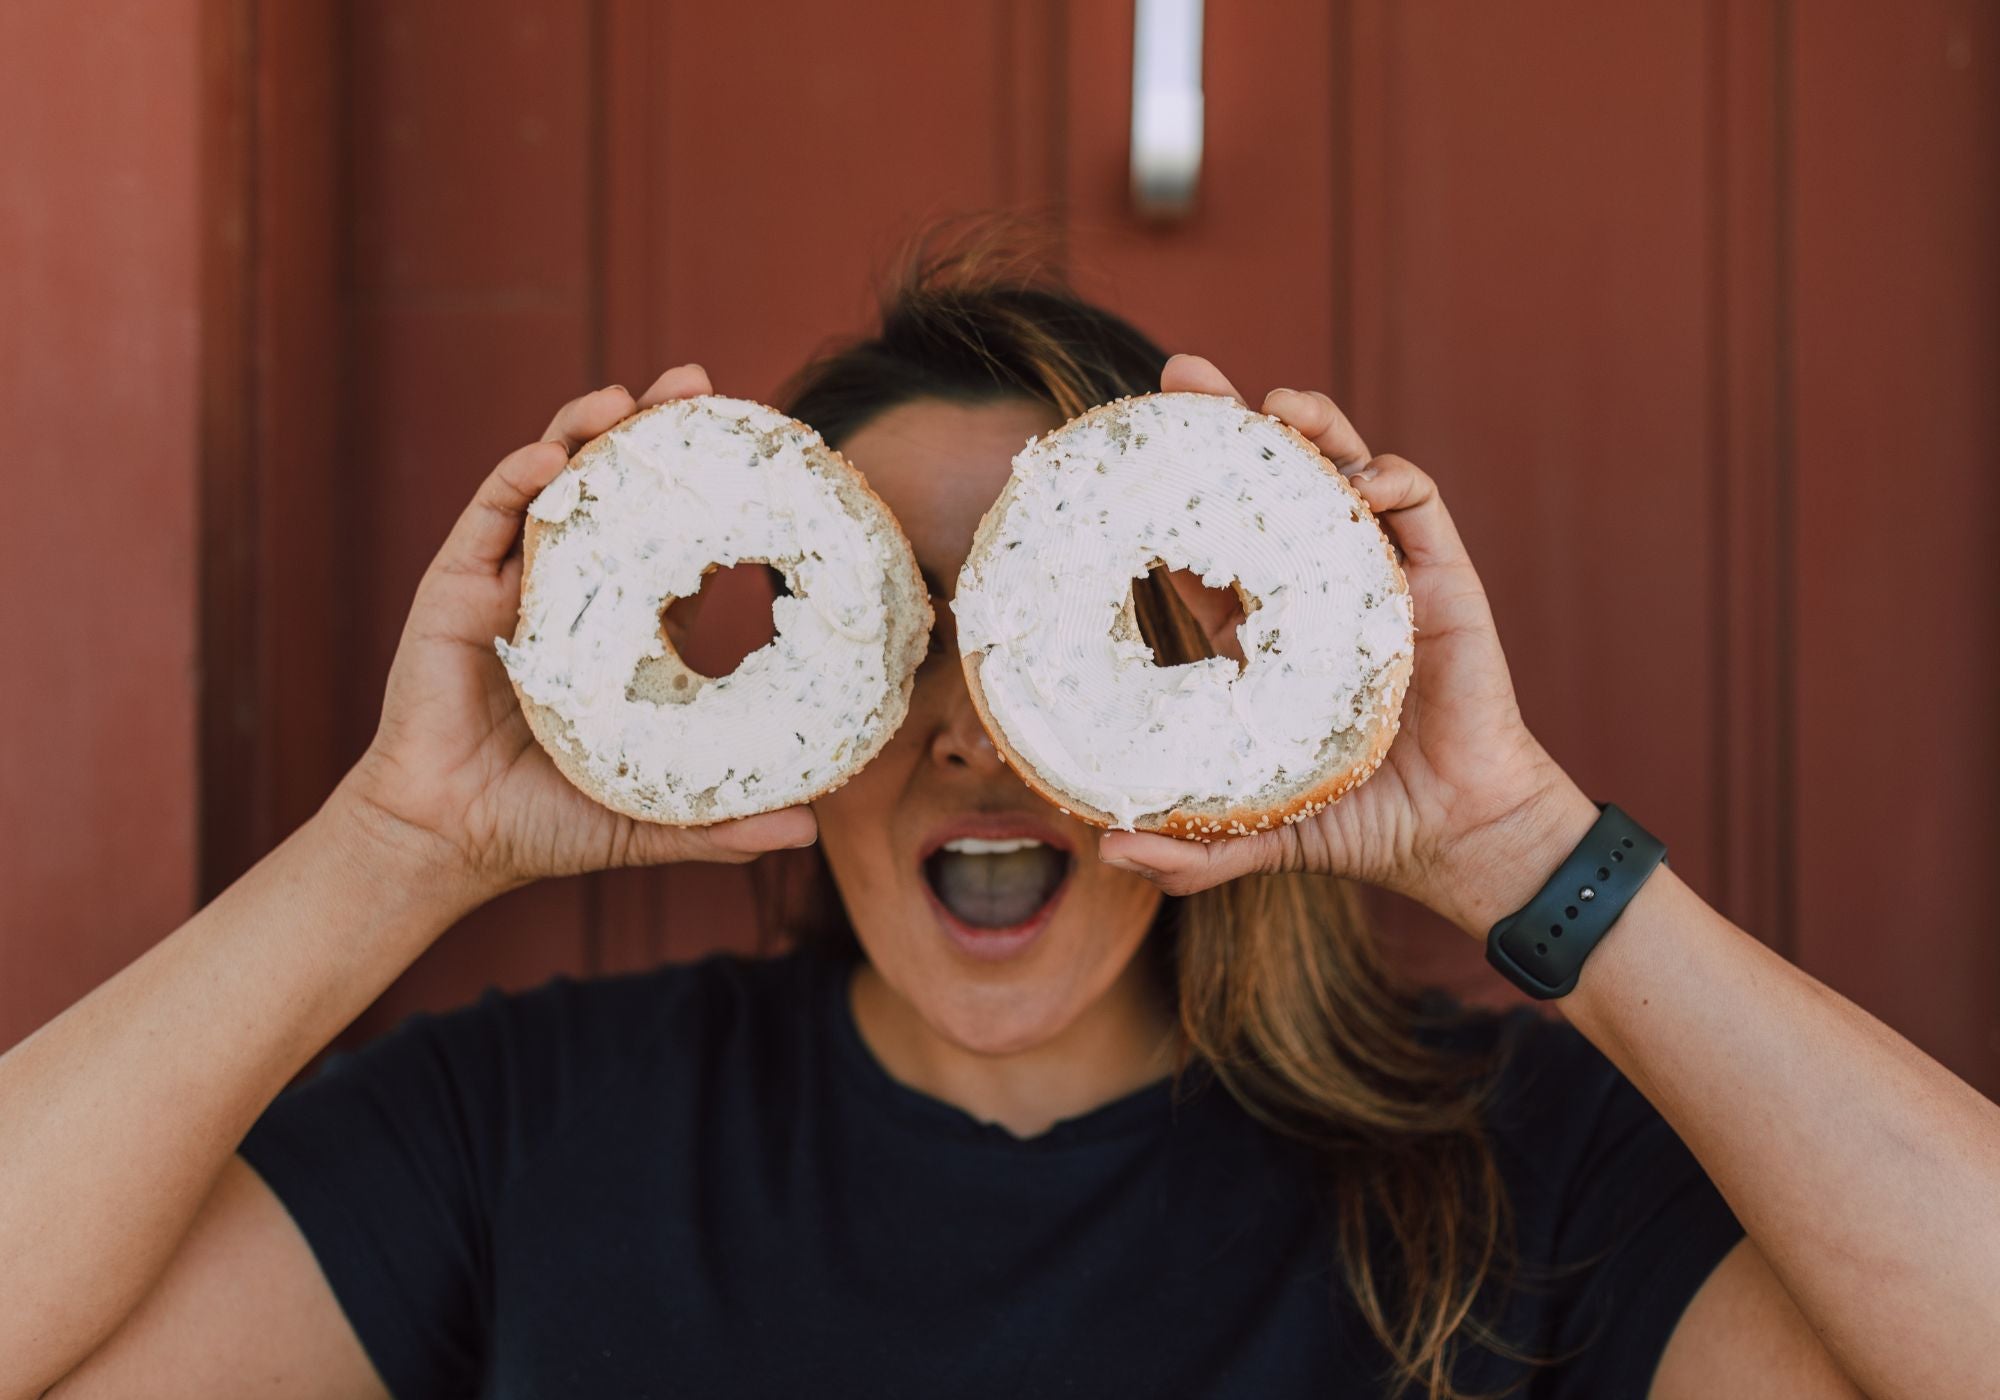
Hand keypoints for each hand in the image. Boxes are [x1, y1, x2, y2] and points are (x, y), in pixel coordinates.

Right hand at [332, 365, 817, 901]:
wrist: (446, 841)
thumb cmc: (543, 824)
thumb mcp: (648, 818)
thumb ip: (721, 825)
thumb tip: (809, 833)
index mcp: (622, 631)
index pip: (674, 544)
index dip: (708, 498)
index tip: (757, 453)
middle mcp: (570, 590)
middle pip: (616, 491)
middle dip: (653, 433)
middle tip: (697, 383)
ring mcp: (512, 582)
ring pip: (552, 486)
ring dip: (586, 432)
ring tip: (628, 399)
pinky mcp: (457, 588)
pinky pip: (488, 518)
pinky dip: (519, 479)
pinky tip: (555, 454)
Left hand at [1096, 355, 1595, 934]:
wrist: (1458, 836)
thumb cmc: (1360, 826)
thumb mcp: (1258, 834)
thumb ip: (1192, 849)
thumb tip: (1104, 854)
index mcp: (1264, 635)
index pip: (1205, 549)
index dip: (1169, 500)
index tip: (1123, 457)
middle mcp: (1316, 590)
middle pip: (1265, 487)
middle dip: (1226, 427)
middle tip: (1180, 378)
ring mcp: (1380, 576)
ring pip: (1341, 474)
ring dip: (1311, 428)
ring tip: (1271, 405)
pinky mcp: (1441, 580)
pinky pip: (1418, 506)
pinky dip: (1390, 478)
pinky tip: (1361, 478)